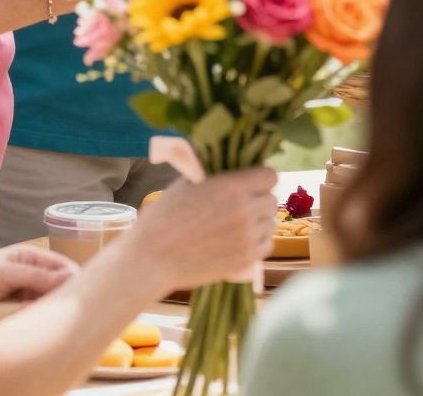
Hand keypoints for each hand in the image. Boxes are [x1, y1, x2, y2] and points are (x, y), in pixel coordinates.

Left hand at [0, 243, 72, 334]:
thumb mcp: (6, 273)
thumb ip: (38, 276)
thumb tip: (71, 278)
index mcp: (29, 257)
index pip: (61, 265)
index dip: (71, 276)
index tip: (72, 292)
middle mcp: (29, 274)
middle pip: (57, 283)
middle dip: (56, 293)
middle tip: (46, 302)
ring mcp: (22, 293)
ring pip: (46, 299)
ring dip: (43, 304)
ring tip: (28, 308)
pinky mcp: (14, 312)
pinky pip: (34, 312)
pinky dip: (33, 314)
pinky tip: (23, 314)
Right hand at [127, 169, 277, 289]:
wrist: (150, 259)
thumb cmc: (163, 218)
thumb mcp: (187, 183)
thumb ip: (216, 173)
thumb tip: (231, 161)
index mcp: (232, 186)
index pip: (270, 176)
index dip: (260, 179)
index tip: (249, 185)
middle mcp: (245, 210)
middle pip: (271, 200)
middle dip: (257, 201)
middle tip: (239, 207)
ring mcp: (247, 237)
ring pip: (270, 223)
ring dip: (258, 223)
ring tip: (236, 227)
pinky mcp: (245, 260)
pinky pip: (266, 246)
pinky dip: (257, 244)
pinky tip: (239, 242)